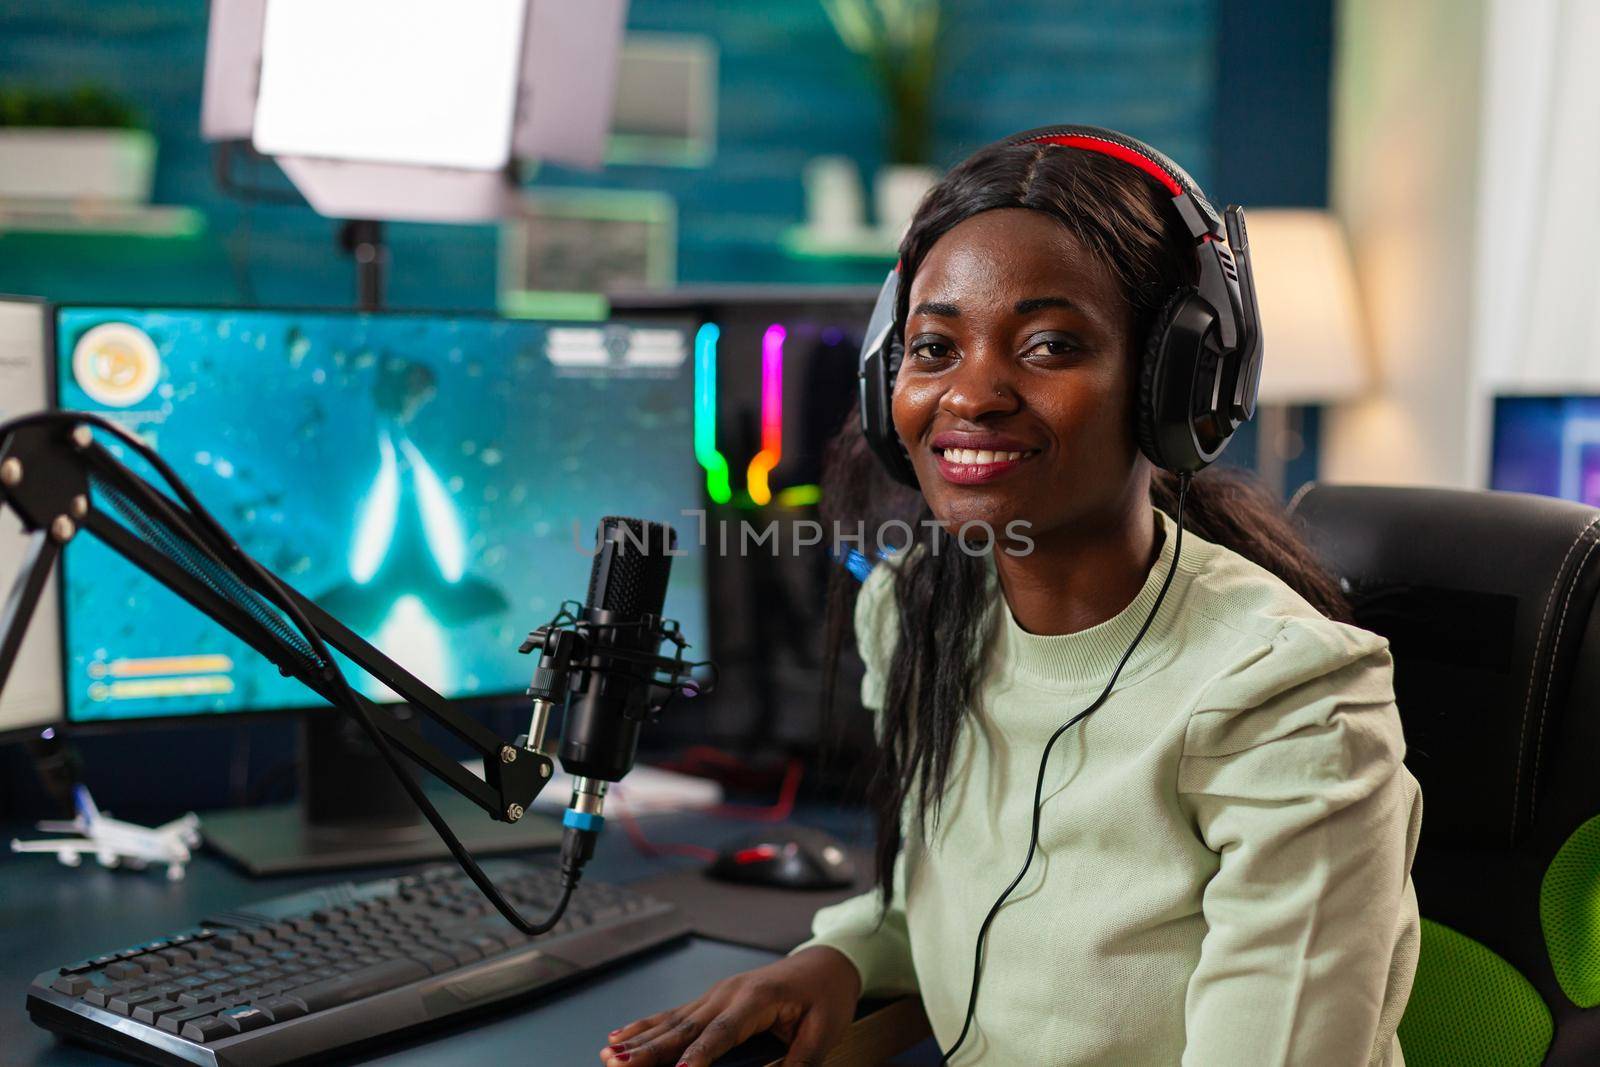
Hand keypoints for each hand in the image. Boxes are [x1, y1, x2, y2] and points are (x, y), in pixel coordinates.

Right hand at [599, 946, 861, 1066]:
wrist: (827, 963)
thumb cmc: (826, 998)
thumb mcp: (822, 1033)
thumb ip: (797, 1063)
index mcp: (759, 998)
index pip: (723, 1032)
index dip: (700, 1055)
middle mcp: (730, 992)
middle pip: (686, 1026)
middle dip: (651, 1049)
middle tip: (620, 1064)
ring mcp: (716, 994)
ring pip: (672, 1022)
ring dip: (639, 1040)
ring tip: (609, 1054)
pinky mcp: (710, 1000)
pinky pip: (674, 1016)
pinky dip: (645, 1028)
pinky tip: (619, 1037)